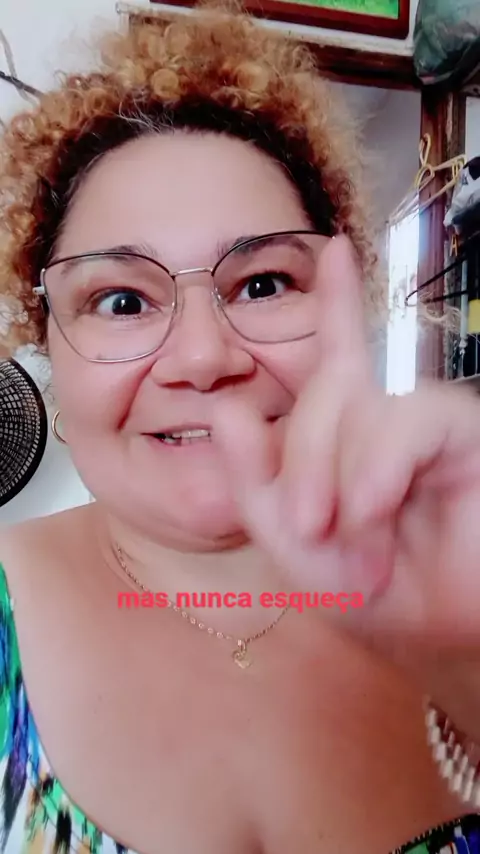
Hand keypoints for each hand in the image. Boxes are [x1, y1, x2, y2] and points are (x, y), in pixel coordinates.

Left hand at [212, 235, 479, 651]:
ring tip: (348, 537)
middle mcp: (390, 416)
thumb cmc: (378, 590)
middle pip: (325, 390)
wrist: (444, 633)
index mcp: (350, 436)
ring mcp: (426, 421)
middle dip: (301, 458)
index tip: (333, 249)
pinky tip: (372, 507)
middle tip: (305, 528)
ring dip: (336, 475)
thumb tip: (227, 410)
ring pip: (359, 406)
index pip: (337, 358)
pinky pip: (404, 421)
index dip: (336, 302)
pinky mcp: (460, 432)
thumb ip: (257, 482)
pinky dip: (376, 469)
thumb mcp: (298, 546)